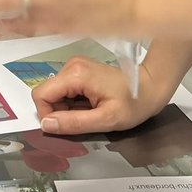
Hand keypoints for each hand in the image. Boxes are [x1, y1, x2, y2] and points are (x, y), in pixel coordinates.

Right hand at [33, 56, 173, 135]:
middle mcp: (72, 66)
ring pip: (55, 93)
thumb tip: (46, 124)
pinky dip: (73, 103)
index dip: (48, 115)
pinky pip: (65, 90)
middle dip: (59, 112)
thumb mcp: (105, 120)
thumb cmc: (133, 103)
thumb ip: (73, 123)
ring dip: (67, 108)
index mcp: (76, 74)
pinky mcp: (80, 70)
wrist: (150, 87)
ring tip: (91, 112)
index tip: (66, 125)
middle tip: (84, 119)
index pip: (41, 94)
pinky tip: (91, 105)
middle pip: (47, 93)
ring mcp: (75, 66)